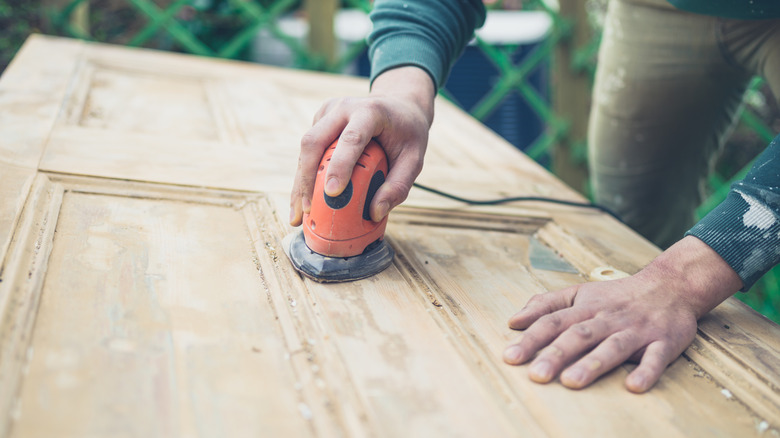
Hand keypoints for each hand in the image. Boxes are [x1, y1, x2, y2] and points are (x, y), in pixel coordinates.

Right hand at [290, 67, 435, 225]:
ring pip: (305, 147)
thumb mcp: (415, 158)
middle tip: (306, 210)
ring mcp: (328, 113)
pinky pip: (307, 151)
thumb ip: (399, 186)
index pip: (351, 138)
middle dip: (306, 178)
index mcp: (370, 111)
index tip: (332, 193)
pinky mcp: (320, 121)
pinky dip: (303, 176)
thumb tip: (375, 213)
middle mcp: (344, 108)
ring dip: (299, 182)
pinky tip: (303, 199)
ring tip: (298, 214)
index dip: (339, 165)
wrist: (399, 104)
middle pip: (314, 141)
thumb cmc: (407, 133)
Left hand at [503, 236, 741, 391]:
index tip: (510, 357)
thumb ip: (545, 305)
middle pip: (579, 335)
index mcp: (586, 307)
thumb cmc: (616, 295)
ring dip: (593, 364)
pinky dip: (647, 371)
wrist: (671, 285)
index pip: (553, 321)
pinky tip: (633, 386)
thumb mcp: (579, 293)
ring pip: (613, 346)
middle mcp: (608, 318)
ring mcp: (636, 330)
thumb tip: (513, 321)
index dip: (531, 339)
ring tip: (572, 382)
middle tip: (536, 376)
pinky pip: (656, 358)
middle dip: (556, 355)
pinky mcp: (664, 342)